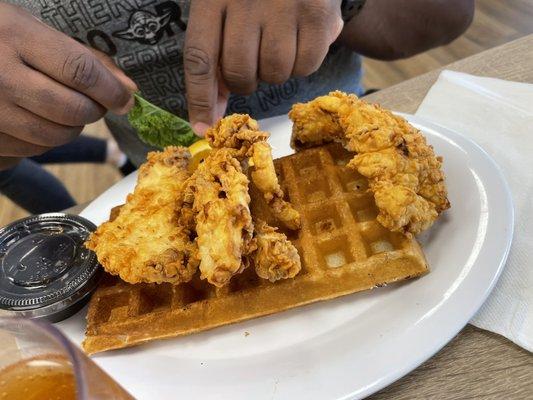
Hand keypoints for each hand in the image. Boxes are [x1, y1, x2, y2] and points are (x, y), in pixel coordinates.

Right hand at [0, 4, 136, 166]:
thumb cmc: (0, 38)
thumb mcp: (34, 29)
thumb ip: (84, 57)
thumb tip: (128, 90)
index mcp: (14, 35)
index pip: (80, 71)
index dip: (111, 91)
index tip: (125, 99)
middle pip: (71, 110)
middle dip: (94, 111)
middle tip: (94, 103)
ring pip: (54, 136)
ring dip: (72, 128)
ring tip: (64, 109)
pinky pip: (31, 149)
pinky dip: (45, 140)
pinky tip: (38, 119)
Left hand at [184, 0, 343, 134]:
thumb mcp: (227, 6)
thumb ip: (216, 52)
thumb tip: (212, 110)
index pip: (200, 58)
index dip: (200, 99)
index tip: (203, 128)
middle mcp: (245, 0)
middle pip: (239, 72)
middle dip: (246, 82)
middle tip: (255, 64)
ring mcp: (283, 6)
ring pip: (274, 72)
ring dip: (276, 71)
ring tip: (281, 43)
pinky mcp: (317, 13)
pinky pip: (306, 65)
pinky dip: (303, 63)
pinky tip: (302, 39)